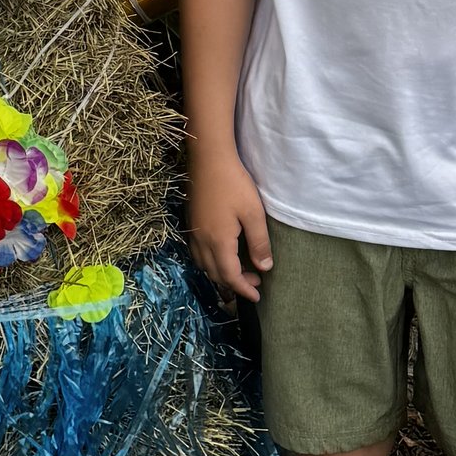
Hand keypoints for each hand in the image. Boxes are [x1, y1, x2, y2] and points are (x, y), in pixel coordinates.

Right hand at [188, 151, 272, 302]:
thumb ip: (259, 242)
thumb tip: (264, 268)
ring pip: (203, 264)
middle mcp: (201, 241)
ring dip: (220, 273)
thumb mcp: (253, 213)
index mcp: (218, 241)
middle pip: (214, 273)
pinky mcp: (191, 223)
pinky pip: (197, 253)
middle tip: (254, 281)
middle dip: (233, 283)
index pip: (230, 276)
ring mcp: (193, 232)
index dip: (243, 289)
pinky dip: (209, 262)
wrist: (208, 159)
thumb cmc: (234, 184)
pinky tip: (221, 254)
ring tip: (239, 270)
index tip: (257, 296)